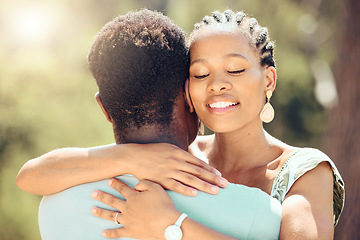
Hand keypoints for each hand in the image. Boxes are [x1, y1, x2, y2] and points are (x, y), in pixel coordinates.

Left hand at [91, 178, 180, 238]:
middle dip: (102, 196)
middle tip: (93, 193)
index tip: (109, 181)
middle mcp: (127, 208)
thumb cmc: (163, 205)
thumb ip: (144, 183)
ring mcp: (127, 220)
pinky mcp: (130, 231)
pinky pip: (117, 232)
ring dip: (101, 212)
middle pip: (112, 201)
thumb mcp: (156, 188)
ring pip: (111, 216)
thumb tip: (136, 185)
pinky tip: (103, 233)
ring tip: (93, 210)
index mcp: (133, 197)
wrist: (167, 224)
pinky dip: (110, 233)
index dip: (115, 184)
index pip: (122, 188)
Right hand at [110, 143, 227, 195]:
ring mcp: (169, 171)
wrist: (134, 156)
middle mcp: (176, 161)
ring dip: (204, 186)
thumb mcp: (168, 148)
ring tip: (215, 191)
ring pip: (190, 179)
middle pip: (198, 171)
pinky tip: (195, 194)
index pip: (198, 163)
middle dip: (213, 178)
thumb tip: (192, 161)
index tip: (220, 175)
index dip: (210, 169)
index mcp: (179, 153)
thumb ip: (181, 154)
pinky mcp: (161, 180)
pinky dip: (186, 190)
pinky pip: (175, 186)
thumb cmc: (152, 152)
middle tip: (224, 184)